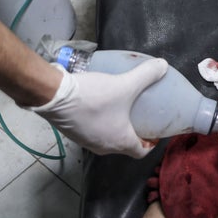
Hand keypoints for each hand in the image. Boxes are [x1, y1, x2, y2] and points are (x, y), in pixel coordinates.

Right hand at [27, 59, 169, 156]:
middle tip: (140, 117)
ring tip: (121, 109)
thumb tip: (163, 66)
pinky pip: (93, 132)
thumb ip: (146, 75)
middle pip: (124, 146)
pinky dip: (100, 124)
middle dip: (134, 134)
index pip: (141, 152)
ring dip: (116, 129)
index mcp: (120, 142)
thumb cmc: (94, 97)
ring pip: (107, 140)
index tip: (155, 132)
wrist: (54, 96)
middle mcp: (104, 147)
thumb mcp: (125, 84)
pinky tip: (100, 106)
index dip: (151, 144)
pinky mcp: (73, 134)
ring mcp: (86, 142)